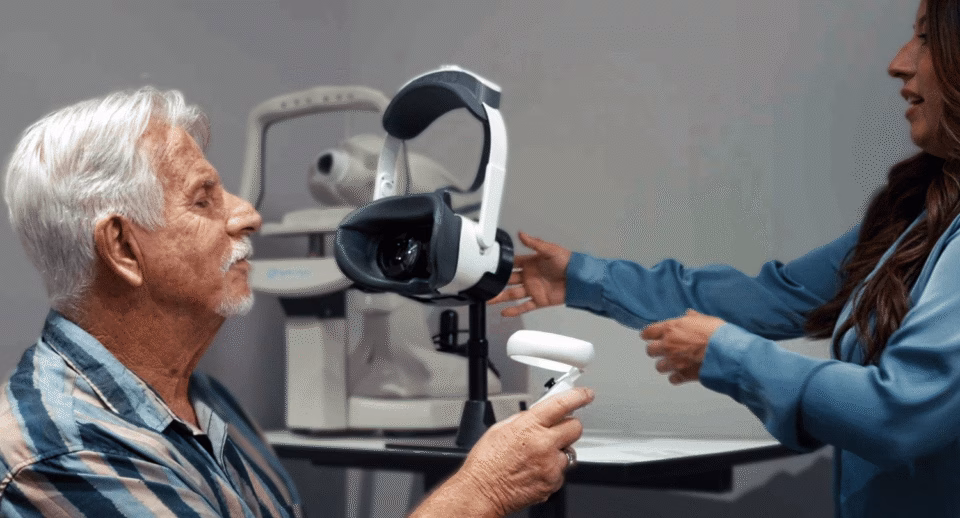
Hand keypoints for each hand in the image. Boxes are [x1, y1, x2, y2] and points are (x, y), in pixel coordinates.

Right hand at [432, 387, 593, 516]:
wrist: (481, 492)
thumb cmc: (486, 463)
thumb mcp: (500, 429)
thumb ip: (523, 419)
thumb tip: (537, 414)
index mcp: (529, 427)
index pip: (561, 404)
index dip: (578, 396)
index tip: (585, 394)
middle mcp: (543, 444)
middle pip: (575, 427)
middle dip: (568, 426)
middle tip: (556, 431)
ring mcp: (550, 465)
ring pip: (569, 451)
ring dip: (558, 452)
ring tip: (537, 457)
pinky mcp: (553, 483)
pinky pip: (561, 472)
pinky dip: (552, 470)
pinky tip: (535, 471)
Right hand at [487, 231, 572, 316]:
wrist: (580, 278)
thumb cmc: (568, 261)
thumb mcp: (550, 250)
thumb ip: (534, 243)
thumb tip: (521, 234)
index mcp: (530, 263)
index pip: (512, 264)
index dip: (501, 265)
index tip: (488, 266)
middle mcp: (529, 276)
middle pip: (509, 280)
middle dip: (497, 283)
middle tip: (484, 285)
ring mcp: (533, 289)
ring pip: (513, 294)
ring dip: (501, 298)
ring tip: (489, 300)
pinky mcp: (539, 300)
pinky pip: (524, 306)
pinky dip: (515, 310)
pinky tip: (504, 312)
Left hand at [642, 309, 725, 384]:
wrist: (726, 351)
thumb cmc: (716, 332)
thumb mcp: (704, 319)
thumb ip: (693, 317)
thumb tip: (689, 314)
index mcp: (670, 329)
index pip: (648, 332)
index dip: (648, 335)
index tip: (648, 336)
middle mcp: (668, 345)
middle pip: (650, 351)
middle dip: (655, 350)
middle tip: (662, 350)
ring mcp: (674, 362)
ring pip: (659, 366)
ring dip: (665, 365)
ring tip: (672, 363)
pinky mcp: (683, 375)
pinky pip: (672, 379)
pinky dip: (676, 377)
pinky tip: (681, 374)